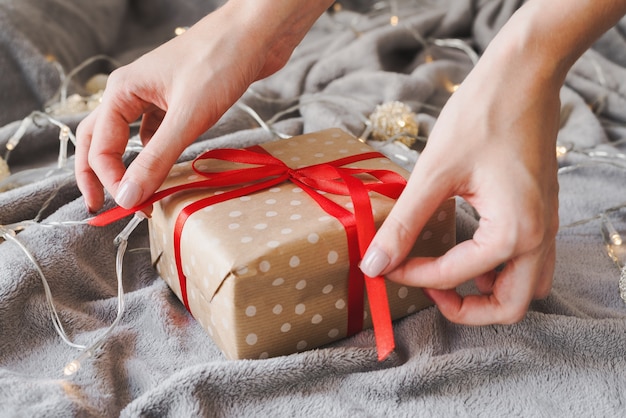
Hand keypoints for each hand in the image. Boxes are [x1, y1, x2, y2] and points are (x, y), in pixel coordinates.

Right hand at [75, 0, 331, 211]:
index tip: (132, 207)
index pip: (99, 146)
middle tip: (104, 207)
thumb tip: (128, 198)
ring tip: (139, 193)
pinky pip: (157, 131)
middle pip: (102, 140)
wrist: (256, 34)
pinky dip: (158, 152)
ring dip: (130, 165)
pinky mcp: (180, 100)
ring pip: (130, 137)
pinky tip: (169, 165)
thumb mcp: (186, 118)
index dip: (111, 180)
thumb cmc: (219, 64)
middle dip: (99, 174)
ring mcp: (156, 95)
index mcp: (122, 92)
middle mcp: (132, 93)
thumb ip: (156, 159)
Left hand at [360, 42, 560, 324]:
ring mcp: (545, 225)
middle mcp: (538, 237)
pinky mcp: (540, 212)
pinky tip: (465, 246)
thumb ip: (405, 224)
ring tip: (445, 269)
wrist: (522, 75)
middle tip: (427, 287)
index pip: (457, 276)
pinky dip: (497, 267)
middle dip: (466, 309)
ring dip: (486, 290)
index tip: (384, 264)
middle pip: (509, 306)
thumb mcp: (434, 174)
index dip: (413, 276)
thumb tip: (375, 264)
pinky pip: (526, 259)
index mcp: (515, 232)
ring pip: (524, 285)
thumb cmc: (481, 117)